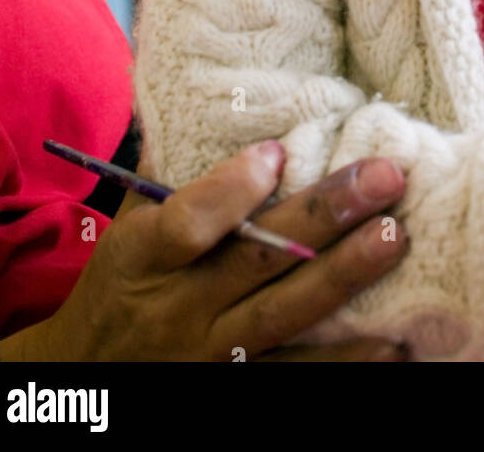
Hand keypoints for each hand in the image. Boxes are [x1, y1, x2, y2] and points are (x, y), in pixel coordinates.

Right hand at [0, 145, 410, 361]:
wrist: (88, 376)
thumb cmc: (118, 285)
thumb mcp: (127, 228)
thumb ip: (170, 175)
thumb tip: (210, 97)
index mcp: (146, 255)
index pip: (190, 223)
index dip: (234, 189)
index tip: (278, 150)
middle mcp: (181, 306)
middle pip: (257, 260)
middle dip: (325, 215)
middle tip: (386, 176)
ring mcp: (210, 353)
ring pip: (284, 313)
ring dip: (345, 274)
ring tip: (395, 236)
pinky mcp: (235, 386)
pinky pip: (295, 374)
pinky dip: (345, 359)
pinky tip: (393, 342)